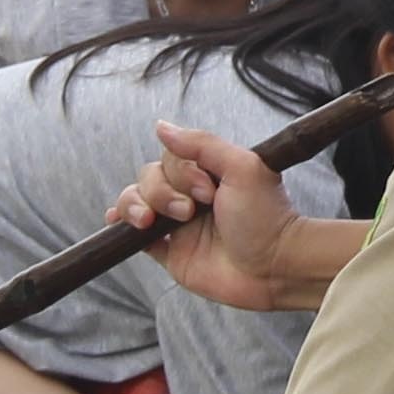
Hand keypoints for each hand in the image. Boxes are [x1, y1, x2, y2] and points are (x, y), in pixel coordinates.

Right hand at [117, 121, 301, 308]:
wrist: (274, 267)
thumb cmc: (265, 217)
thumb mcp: (242, 168)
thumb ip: (202, 144)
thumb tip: (161, 126)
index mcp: (209, 172)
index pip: (171, 158)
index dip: (181, 172)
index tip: (208, 190)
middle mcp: (191, 195)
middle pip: (149, 177)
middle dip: (163, 193)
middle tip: (192, 211)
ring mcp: (177, 224)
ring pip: (137, 201)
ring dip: (137, 205)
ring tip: (151, 223)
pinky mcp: (169, 251)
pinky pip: (132, 235)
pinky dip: (121, 224)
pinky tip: (119, 222)